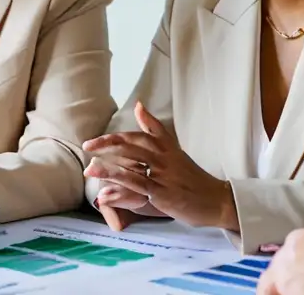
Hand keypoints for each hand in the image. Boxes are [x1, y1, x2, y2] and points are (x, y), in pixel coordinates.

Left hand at [83, 101, 236, 229]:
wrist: (216, 199)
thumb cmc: (192, 176)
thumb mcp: (174, 148)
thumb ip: (154, 128)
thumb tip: (138, 105)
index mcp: (165, 146)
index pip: (136, 136)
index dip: (113, 137)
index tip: (93, 142)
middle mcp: (164, 158)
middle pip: (131, 146)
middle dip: (106, 146)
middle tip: (87, 148)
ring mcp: (164, 177)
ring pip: (133, 168)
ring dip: (108, 170)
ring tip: (90, 170)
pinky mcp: (165, 195)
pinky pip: (139, 190)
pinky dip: (120, 193)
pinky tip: (105, 196)